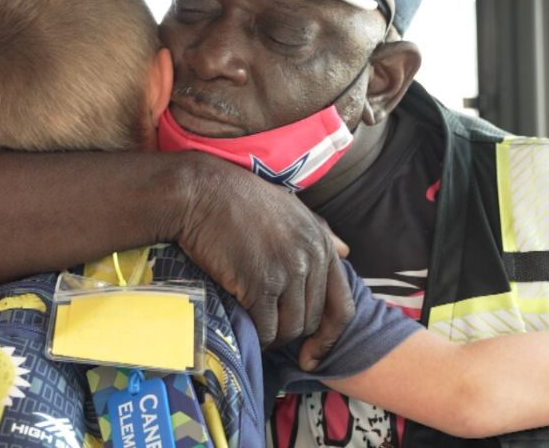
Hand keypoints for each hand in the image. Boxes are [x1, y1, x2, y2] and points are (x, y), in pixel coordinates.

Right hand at [175, 153, 355, 358]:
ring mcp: (286, 271)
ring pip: (291, 328)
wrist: (201, 194)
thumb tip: (346, 252)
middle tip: (271, 335)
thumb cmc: (242, 200)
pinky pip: (266, 327)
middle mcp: (310, 258)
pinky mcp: (259, 283)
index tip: (313, 355)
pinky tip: (246, 330)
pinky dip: (257, 337)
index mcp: (321, 243)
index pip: (343, 305)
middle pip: (313, 321)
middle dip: (293, 335)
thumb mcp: (292, 208)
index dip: (329, 337)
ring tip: (256, 332)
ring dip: (274, 338)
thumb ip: (322, 232)